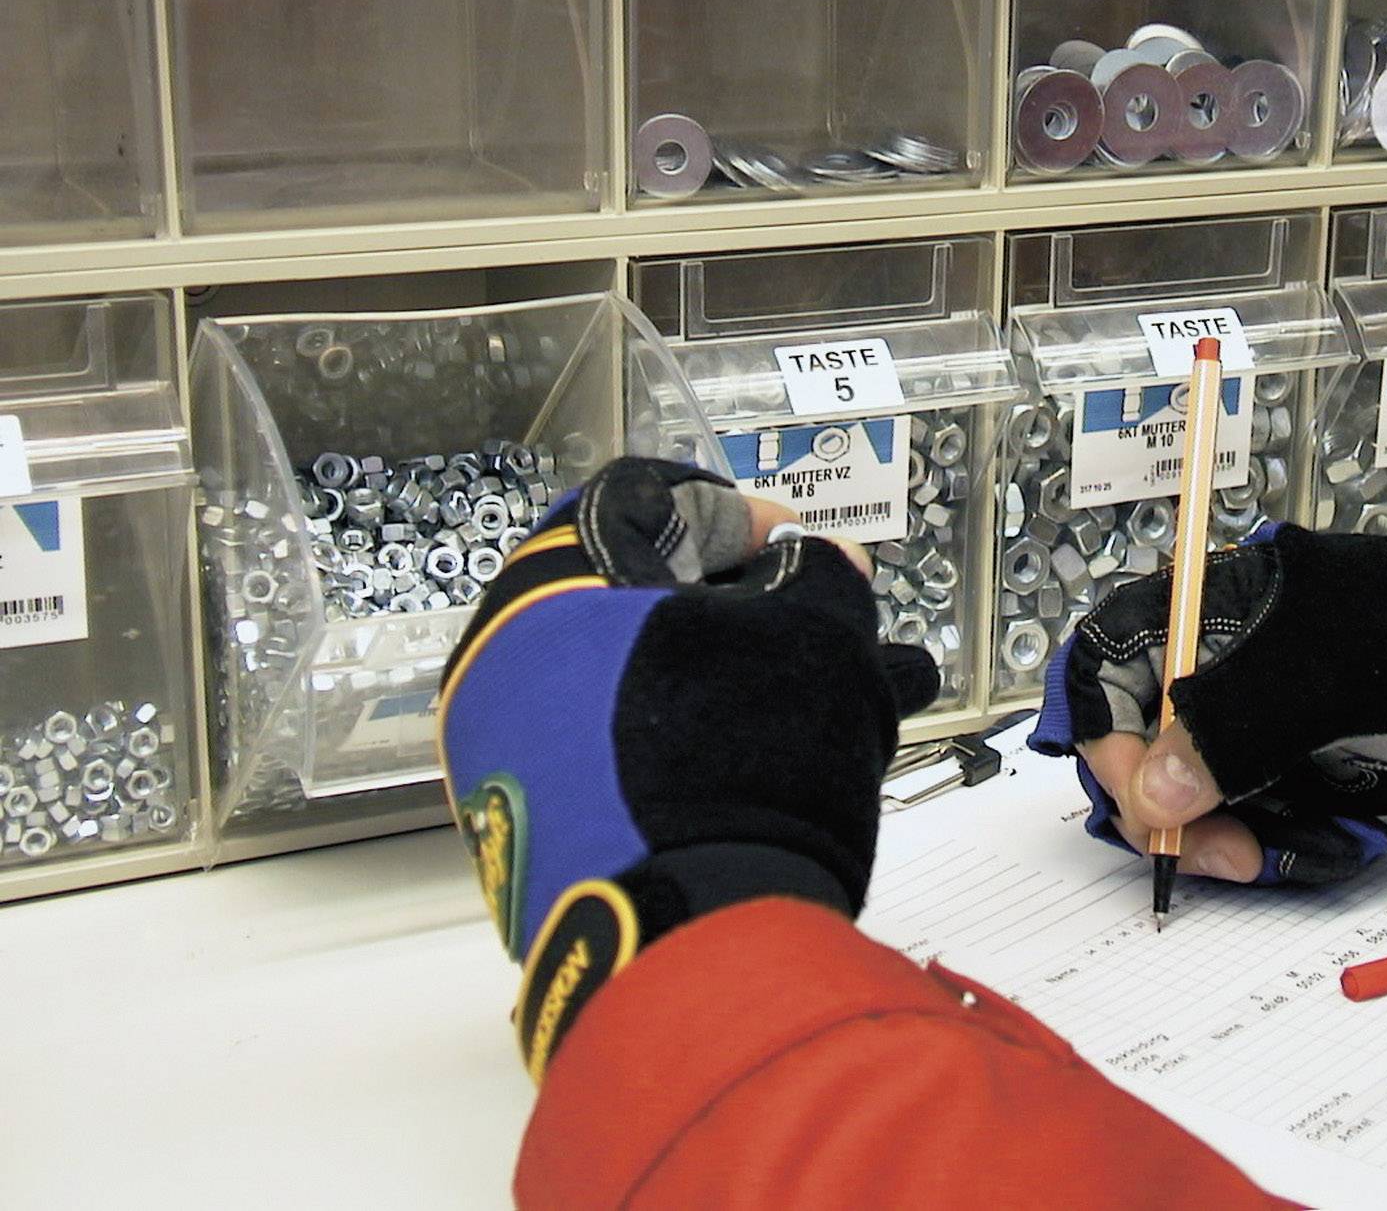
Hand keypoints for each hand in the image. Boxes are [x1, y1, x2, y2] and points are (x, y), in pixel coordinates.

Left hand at [439, 457, 938, 1078]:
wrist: (694, 945)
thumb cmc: (740, 774)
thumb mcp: (814, 633)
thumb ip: (820, 574)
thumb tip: (818, 568)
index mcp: (544, 593)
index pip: (642, 506)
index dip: (740, 516)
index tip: (797, 548)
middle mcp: (500, 672)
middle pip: (634, 604)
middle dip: (743, 613)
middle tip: (811, 629)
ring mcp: (507, 763)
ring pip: (636, 692)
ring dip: (730, 687)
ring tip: (822, 711)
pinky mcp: (533, 839)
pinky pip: (618, 763)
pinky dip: (690, 752)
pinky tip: (770, 769)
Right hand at [1031, 526, 1386, 883]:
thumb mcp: (1325, 678)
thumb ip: (1230, 729)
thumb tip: (1155, 792)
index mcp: (1205, 610)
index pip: (1104, 675)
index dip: (1112, 744)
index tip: (1154, 803)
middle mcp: (1214, 667)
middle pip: (1136, 750)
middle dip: (1171, 812)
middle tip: (1229, 853)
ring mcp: (1250, 721)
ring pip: (1186, 801)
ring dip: (1227, 840)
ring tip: (1292, 850)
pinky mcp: (1286, 768)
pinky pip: (1243, 823)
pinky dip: (1272, 847)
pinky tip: (1321, 844)